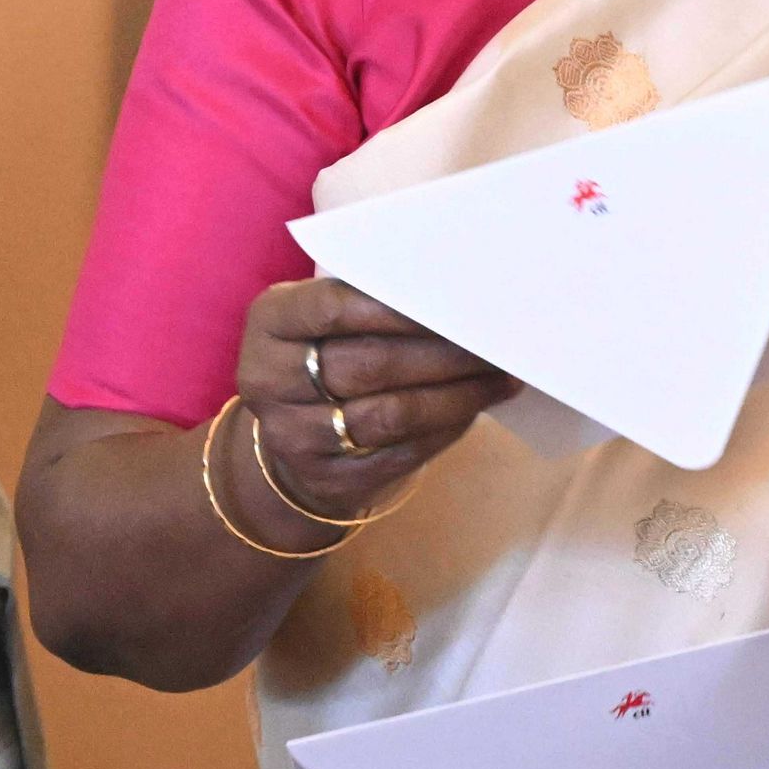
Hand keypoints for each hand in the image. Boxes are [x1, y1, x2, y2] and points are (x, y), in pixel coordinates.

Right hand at [234, 279, 516, 535]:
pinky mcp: (325, 478)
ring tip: (499, 376)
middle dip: (444, 353)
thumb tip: (460, 289)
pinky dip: (446, 427)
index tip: (455, 303)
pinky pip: (400, 453)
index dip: (399, 308)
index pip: (334, 307)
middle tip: (495, 341)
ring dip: (457, 395)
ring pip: (390, 414)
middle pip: (370, 364)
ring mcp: (291, 436)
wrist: (297, 433)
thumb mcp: (330, 316)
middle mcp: (269, 380)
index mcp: (270, 324)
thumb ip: (375, 298)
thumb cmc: (331, 351)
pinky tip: (476, 407)